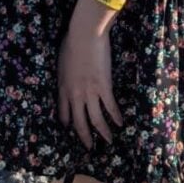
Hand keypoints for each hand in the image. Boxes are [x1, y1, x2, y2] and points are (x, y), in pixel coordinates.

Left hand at [57, 15, 123, 149]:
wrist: (84, 35)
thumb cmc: (72, 41)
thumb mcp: (63, 60)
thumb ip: (65, 71)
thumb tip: (69, 73)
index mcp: (63, 87)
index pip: (64, 112)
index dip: (67, 123)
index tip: (70, 129)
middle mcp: (75, 95)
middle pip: (79, 122)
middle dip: (84, 137)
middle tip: (89, 147)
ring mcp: (89, 92)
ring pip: (95, 120)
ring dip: (103, 132)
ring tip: (109, 141)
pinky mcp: (103, 87)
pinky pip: (110, 107)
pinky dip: (116, 116)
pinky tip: (121, 123)